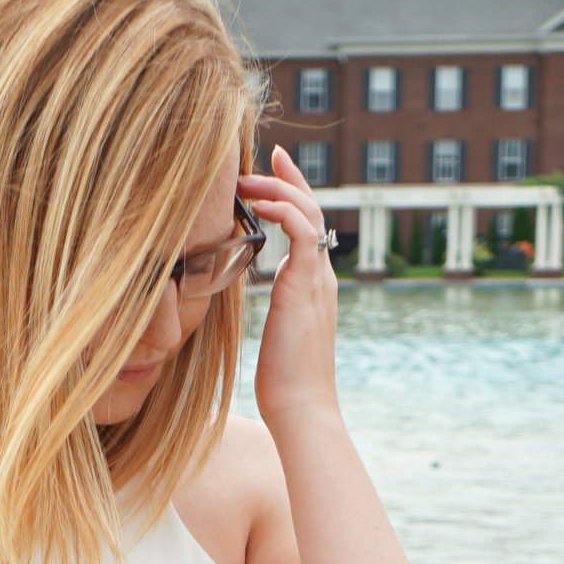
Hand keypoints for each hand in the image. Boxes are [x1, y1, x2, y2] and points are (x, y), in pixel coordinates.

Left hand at [240, 143, 339, 433]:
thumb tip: (244, 305)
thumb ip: (267, 312)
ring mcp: (318, 279)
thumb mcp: (272, 337)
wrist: (301, 409)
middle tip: (266, 155)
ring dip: (280, 188)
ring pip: (308, 212)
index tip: (271, 170)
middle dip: (288, 178)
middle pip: (312, 210)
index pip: (306, 228)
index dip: (291, 195)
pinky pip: (304, 231)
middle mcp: (320, 277)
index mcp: (313, 286)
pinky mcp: (308, 285)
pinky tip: (260, 202)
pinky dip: (284, 209)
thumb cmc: (282, 384)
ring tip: (250, 178)